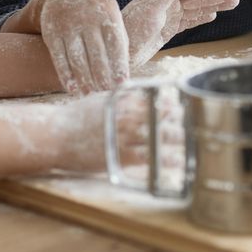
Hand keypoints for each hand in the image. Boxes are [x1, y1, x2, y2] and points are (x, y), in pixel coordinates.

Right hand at [29, 0, 128, 93]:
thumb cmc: (95, 9)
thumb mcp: (111, 14)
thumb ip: (119, 38)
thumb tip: (126, 68)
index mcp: (107, 15)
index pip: (116, 45)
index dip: (119, 66)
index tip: (122, 85)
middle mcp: (88, 20)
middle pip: (97, 55)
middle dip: (102, 77)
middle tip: (106, 94)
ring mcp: (68, 26)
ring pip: (77, 58)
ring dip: (85, 79)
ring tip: (90, 94)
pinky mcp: (52, 32)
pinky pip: (59, 57)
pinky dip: (65, 74)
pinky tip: (72, 88)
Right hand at [54, 90, 184, 172]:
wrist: (55, 135)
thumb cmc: (76, 117)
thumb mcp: (99, 99)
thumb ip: (121, 96)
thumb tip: (139, 91)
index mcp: (122, 100)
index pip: (154, 97)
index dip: (171, 101)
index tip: (185, 102)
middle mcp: (126, 115)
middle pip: (162, 115)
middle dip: (181, 118)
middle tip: (197, 120)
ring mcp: (124, 136)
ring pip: (160, 135)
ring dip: (179, 138)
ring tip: (195, 139)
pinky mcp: (120, 156)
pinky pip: (150, 157)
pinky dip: (166, 159)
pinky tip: (179, 161)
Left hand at [123, 0, 244, 66]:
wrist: (119, 52)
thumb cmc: (129, 30)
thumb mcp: (149, 11)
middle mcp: (168, 3)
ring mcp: (169, 16)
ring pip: (198, 8)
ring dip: (216, 5)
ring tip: (234, 2)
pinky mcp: (168, 29)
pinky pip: (190, 21)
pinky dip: (202, 17)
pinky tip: (213, 15)